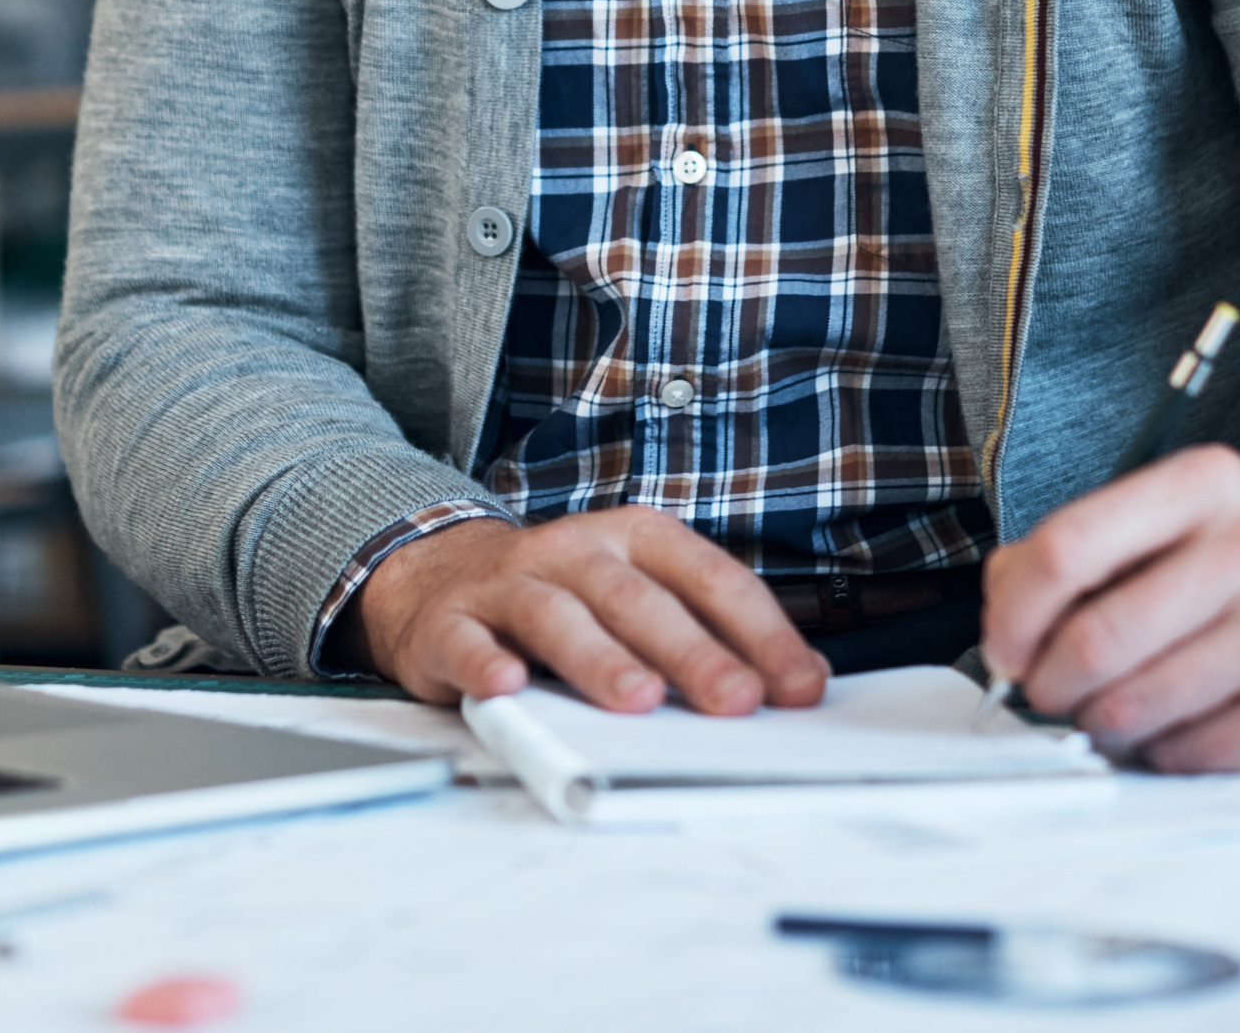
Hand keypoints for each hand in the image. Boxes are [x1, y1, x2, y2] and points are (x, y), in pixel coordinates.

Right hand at [344, 507, 829, 716]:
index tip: (798, 687)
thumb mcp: (637, 594)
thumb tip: (791, 687)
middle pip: (638, 599)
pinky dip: (486, 663)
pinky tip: (508, 686)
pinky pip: (468, 642)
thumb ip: (703, 631)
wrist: (440, 578)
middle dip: (692, 652)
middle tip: (735, 700)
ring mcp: (509, 584)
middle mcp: (574, 551)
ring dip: (600, 658)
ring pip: (558, 615)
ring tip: (637, 699)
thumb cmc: (562, 597)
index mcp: (634, 538)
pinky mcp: (451, 623)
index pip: (708, 578)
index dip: (759, 632)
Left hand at [976, 446, 1239, 771]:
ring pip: (1132, 707)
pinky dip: (1162, 753)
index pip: (1068, 547)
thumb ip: (1085, 550)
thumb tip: (1004, 621)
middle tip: (1053, 691)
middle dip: (1050, 683)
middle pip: (1094, 639)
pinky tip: (1183, 726)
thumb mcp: (1185, 520)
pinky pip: (1185, 755)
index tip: (1005, 647)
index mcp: (1207, 485)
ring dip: (1102, 724)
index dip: (1014, 611)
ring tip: (1118, 708)